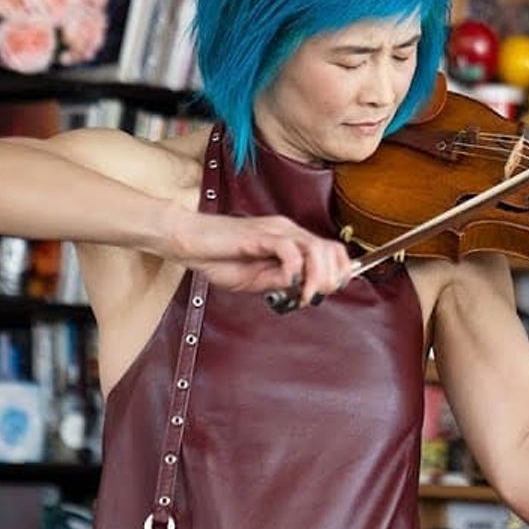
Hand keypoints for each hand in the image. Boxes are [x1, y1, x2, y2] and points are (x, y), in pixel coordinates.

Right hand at [162, 209, 352, 303]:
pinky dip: (294, 268)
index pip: (331, 250)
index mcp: (290, 241)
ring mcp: (275, 231)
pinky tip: (288, 281)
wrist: (189, 243)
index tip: (329, 293)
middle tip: (315, 297)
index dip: (339, 272)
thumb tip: (305, 289)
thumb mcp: (256, 280)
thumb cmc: (218, 259)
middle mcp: (288, 231)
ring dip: (317, 276)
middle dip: (331, 277)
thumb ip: (280, 281)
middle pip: (330, 249)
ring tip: (305, 295)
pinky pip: (288, 248)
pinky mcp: (260, 234)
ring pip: (315, 248)